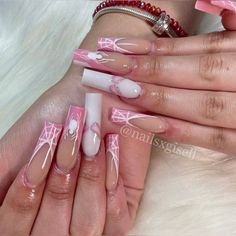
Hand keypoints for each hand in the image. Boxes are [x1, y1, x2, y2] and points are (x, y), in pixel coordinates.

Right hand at [0, 65, 150, 234]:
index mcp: (31, 207)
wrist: (94, 96)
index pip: (15, 230)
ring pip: (86, 229)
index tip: (40, 157)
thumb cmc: (55, 116)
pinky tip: (111, 155)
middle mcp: (60, 217)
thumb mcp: (13, 149)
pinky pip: (117, 223)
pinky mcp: (121, 207)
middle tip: (67, 151)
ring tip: (92, 147)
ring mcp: (93, 214)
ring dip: (88, 182)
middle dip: (58, 187)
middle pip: (52, 234)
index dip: (23, 199)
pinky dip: (112, 190)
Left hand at [77, 32, 235, 155]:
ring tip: (112, 94)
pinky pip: (212, 139)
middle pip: (190, 73)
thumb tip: (211, 0)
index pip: (192, 47)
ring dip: (152, 100)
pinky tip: (141, 122)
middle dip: (141, 70)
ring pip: (197, 106)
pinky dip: (176, 131)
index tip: (112, 47)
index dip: (151, 48)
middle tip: (99, 68)